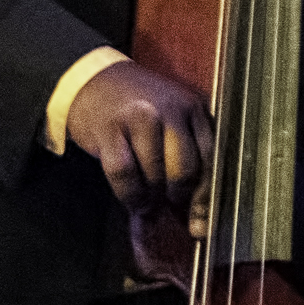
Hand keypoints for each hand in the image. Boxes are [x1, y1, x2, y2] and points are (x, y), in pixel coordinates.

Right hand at [64, 61, 214, 233]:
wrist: (93, 79)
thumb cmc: (138, 107)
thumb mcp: (173, 119)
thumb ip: (187, 156)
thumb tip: (197, 219)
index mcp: (194, 108)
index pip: (210, 159)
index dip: (205, 198)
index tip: (200, 224)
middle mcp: (171, 109)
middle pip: (183, 171)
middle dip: (174, 197)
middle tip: (164, 204)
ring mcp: (140, 117)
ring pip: (154, 176)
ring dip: (149, 199)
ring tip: (144, 202)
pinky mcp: (110, 128)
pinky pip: (124, 174)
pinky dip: (127, 194)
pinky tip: (129, 197)